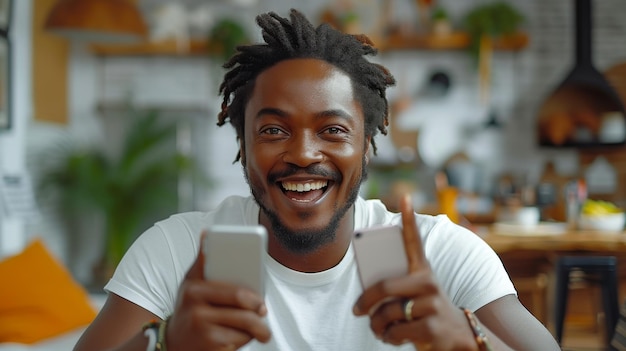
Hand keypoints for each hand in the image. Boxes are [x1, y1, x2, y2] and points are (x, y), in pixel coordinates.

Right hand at [166, 232, 270, 350]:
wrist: (172, 341)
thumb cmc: (189, 306)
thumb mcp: (191, 283)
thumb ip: (203, 261)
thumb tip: (206, 232)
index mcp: (194, 289)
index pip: (234, 292)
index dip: (252, 297)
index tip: (261, 301)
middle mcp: (195, 309)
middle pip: (242, 312)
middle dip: (258, 313)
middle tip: (264, 312)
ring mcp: (201, 330)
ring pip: (242, 328)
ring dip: (254, 329)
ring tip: (260, 329)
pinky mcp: (208, 348)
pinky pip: (237, 343)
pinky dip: (243, 341)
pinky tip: (240, 337)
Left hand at [353, 195, 476, 349]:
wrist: (460, 337)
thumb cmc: (427, 310)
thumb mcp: (416, 294)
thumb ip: (398, 286)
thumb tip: (366, 294)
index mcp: (423, 270)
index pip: (414, 240)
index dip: (409, 219)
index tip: (405, 197)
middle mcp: (429, 282)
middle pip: (386, 287)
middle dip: (366, 302)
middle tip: (357, 310)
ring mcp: (432, 304)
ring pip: (388, 313)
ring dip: (377, 325)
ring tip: (378, 328)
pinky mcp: (432, 326)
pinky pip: (396, 330)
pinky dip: (388, 337)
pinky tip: (392, 336)